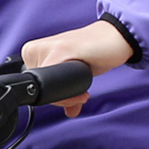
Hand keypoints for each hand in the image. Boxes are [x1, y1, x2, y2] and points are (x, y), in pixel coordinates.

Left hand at [18, 20, 134, 116]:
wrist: (116, 36)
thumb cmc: (94, 51)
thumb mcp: (74, 74)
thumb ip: (69, 91)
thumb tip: (70, 112)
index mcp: (33, 52)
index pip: (32, 87)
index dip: (52, 97)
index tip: (70, 96)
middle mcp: (35, 49)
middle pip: (38, 89)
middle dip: (60, 98)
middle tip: (80, 91)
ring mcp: (46, 47)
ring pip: (46, 87)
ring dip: (67, 95)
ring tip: (83, 83)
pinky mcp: (61, 49)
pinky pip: (54, 82)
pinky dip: (69, 92)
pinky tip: (83, 86)